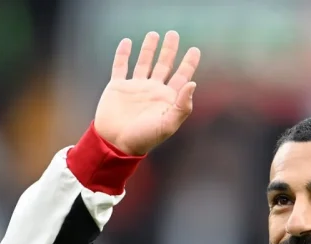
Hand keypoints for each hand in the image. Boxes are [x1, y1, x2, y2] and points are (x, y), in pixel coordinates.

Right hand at [94, 31, 200, 155]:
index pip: (181, 77)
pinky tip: (127, 42)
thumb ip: (182, 106)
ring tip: (154, 34)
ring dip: (149, 49)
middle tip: (173, 34)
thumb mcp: (168, 124)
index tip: (195, 50)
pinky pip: (120, 66)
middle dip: (169, 50)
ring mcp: (135, 88)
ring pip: (144, 63)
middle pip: (164, 65)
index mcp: (167, 99)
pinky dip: (123, 54)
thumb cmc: (144, 138)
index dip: (188, 64)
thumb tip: (192, 83)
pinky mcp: (117, 87)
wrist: (116, 143)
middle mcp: (153, 91)